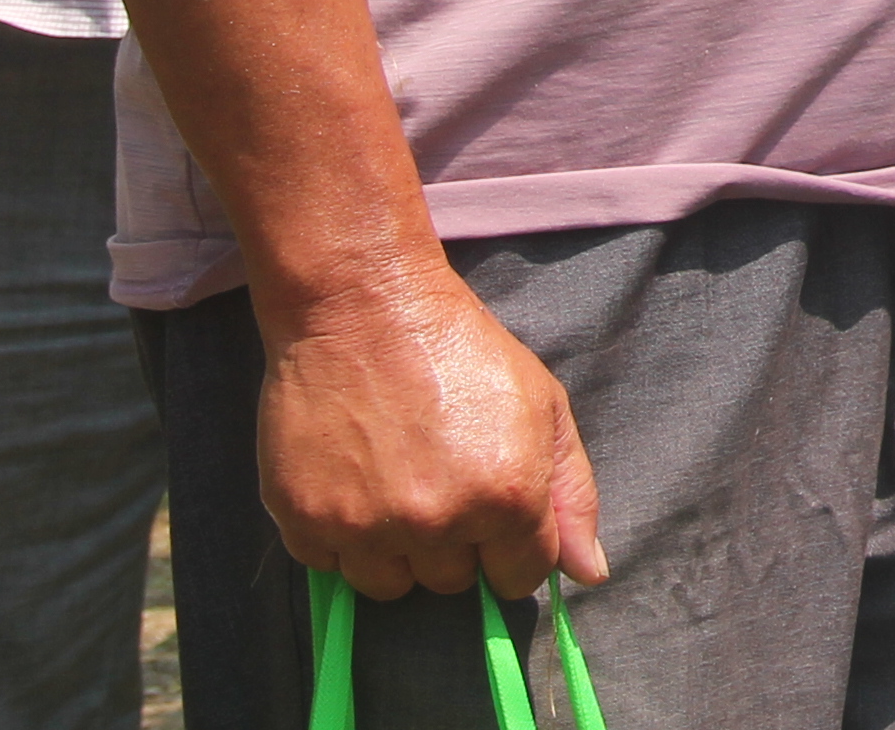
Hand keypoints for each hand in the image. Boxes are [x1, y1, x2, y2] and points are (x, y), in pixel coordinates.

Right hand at [257, 260, 601, 601]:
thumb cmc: (463, 352)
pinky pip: (328, 567)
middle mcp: (438, 522)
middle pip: (453, 582)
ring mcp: (367, 527)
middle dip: (454, 543)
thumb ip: (573, 496)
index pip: (520, 576)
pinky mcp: (305, 521)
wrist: (366, 310)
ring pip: (389, 585)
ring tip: (395, 483)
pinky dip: (341, 536)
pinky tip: (353, 482)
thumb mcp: (544, 408)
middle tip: (440, 480)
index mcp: (508, 496)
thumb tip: (589, 573)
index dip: (511, 551)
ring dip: (396, 549)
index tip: (494, 521)